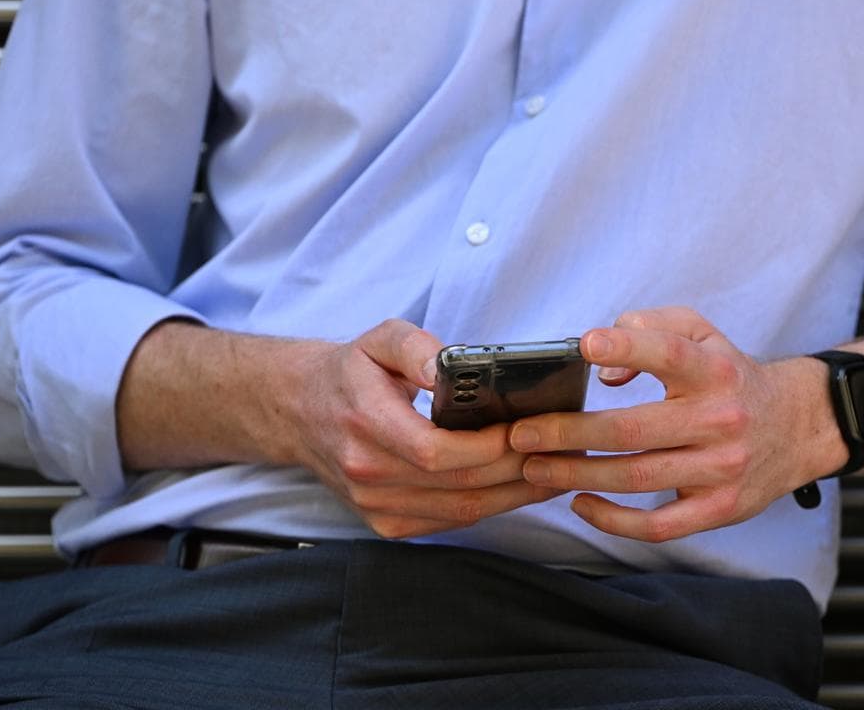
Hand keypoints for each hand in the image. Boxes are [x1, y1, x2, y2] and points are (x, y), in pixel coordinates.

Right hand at [262, 319, 561, 538]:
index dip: (489, 446)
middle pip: (461, 484)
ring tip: (558, 468)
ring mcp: (375, 506)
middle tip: (563, 447)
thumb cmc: (351, 371)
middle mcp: (367, 474)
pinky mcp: (386, 524)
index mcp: (365, 424)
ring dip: (518, 494)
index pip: (436, 451)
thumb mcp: (379, 339)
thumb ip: (414, 346)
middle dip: (519, 468)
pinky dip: (494, 506)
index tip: (528, 428)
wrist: (300, 411)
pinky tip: (522, 486)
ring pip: (464, 511)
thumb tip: (447, 365)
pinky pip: (452, 523)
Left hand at [507, 307, 844, 542]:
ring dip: (576, 474)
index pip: (669, 353)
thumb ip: (651, 328)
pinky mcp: (719, 509)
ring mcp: (722, 470)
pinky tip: (579, 502)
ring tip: (533, 465)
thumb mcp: (702, 333)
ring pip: (636, 478)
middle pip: (632, 430)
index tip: (584, 345)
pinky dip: (613, 520)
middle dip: (568, 432)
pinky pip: (658, 525)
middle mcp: (722, 420)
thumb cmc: (730, 376)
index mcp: (714, 371)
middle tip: (521, 432)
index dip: (627, 346)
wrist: (796, 427)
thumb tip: (604, 366)